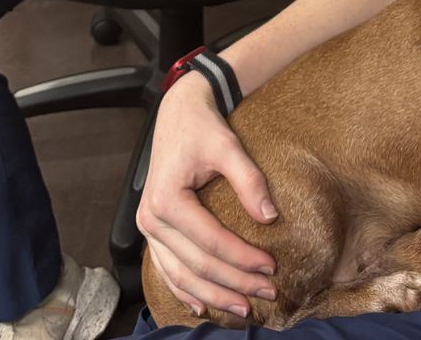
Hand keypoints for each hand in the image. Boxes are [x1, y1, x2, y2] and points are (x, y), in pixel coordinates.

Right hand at [137, 72, 279, 316]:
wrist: (179, 113)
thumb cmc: (202, 127)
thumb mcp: (228, 146)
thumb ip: (249, 180)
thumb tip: (269, 217)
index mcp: (167, 199)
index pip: (211, 242)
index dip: (242, 258)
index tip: (272, 266)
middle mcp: (151, 219)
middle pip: (197, 264)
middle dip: (234, 283)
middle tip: (268, 292)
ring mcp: (148, 227)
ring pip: (180, 275)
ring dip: (213, 295)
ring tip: (244, 307)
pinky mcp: (152, 229)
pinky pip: (166, 268)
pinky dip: (185, 290)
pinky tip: (203, 306)